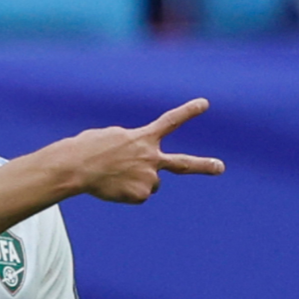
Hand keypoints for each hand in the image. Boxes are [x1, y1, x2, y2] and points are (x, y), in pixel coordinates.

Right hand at [71, 98, 224, 203]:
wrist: (78, 167)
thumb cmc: (88, 148)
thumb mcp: (112, 138)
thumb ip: (132, 146)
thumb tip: (137, 164)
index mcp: (143, 138)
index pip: (170, 122)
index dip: (188, 112)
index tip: (205, 103)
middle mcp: (151, 157)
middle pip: (182, 164)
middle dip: (203, 165)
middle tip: (220, 167)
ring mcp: (148, 177)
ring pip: (150, 183)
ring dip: (137, 180)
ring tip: (115, 175)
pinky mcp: (140, 195)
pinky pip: (137, 195)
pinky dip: (126, 192)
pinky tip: (112, 185)